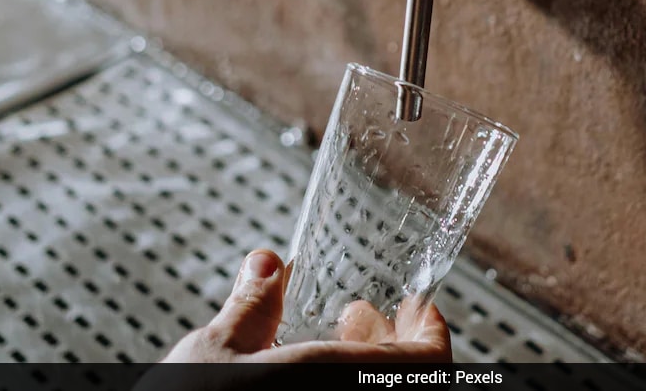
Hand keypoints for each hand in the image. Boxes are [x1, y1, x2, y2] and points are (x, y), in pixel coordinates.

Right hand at [158, 249, 451, 363]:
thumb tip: (265, 266)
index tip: (418, 308)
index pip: (432, 363)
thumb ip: (252, 305)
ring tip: (325, 347)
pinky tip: (300, 379)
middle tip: (360, 317)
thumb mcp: (214, 352)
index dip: (430, 332)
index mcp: (348, 383)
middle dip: (385, 343)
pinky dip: (339, 389)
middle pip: (405, 381)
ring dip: (359, 367)